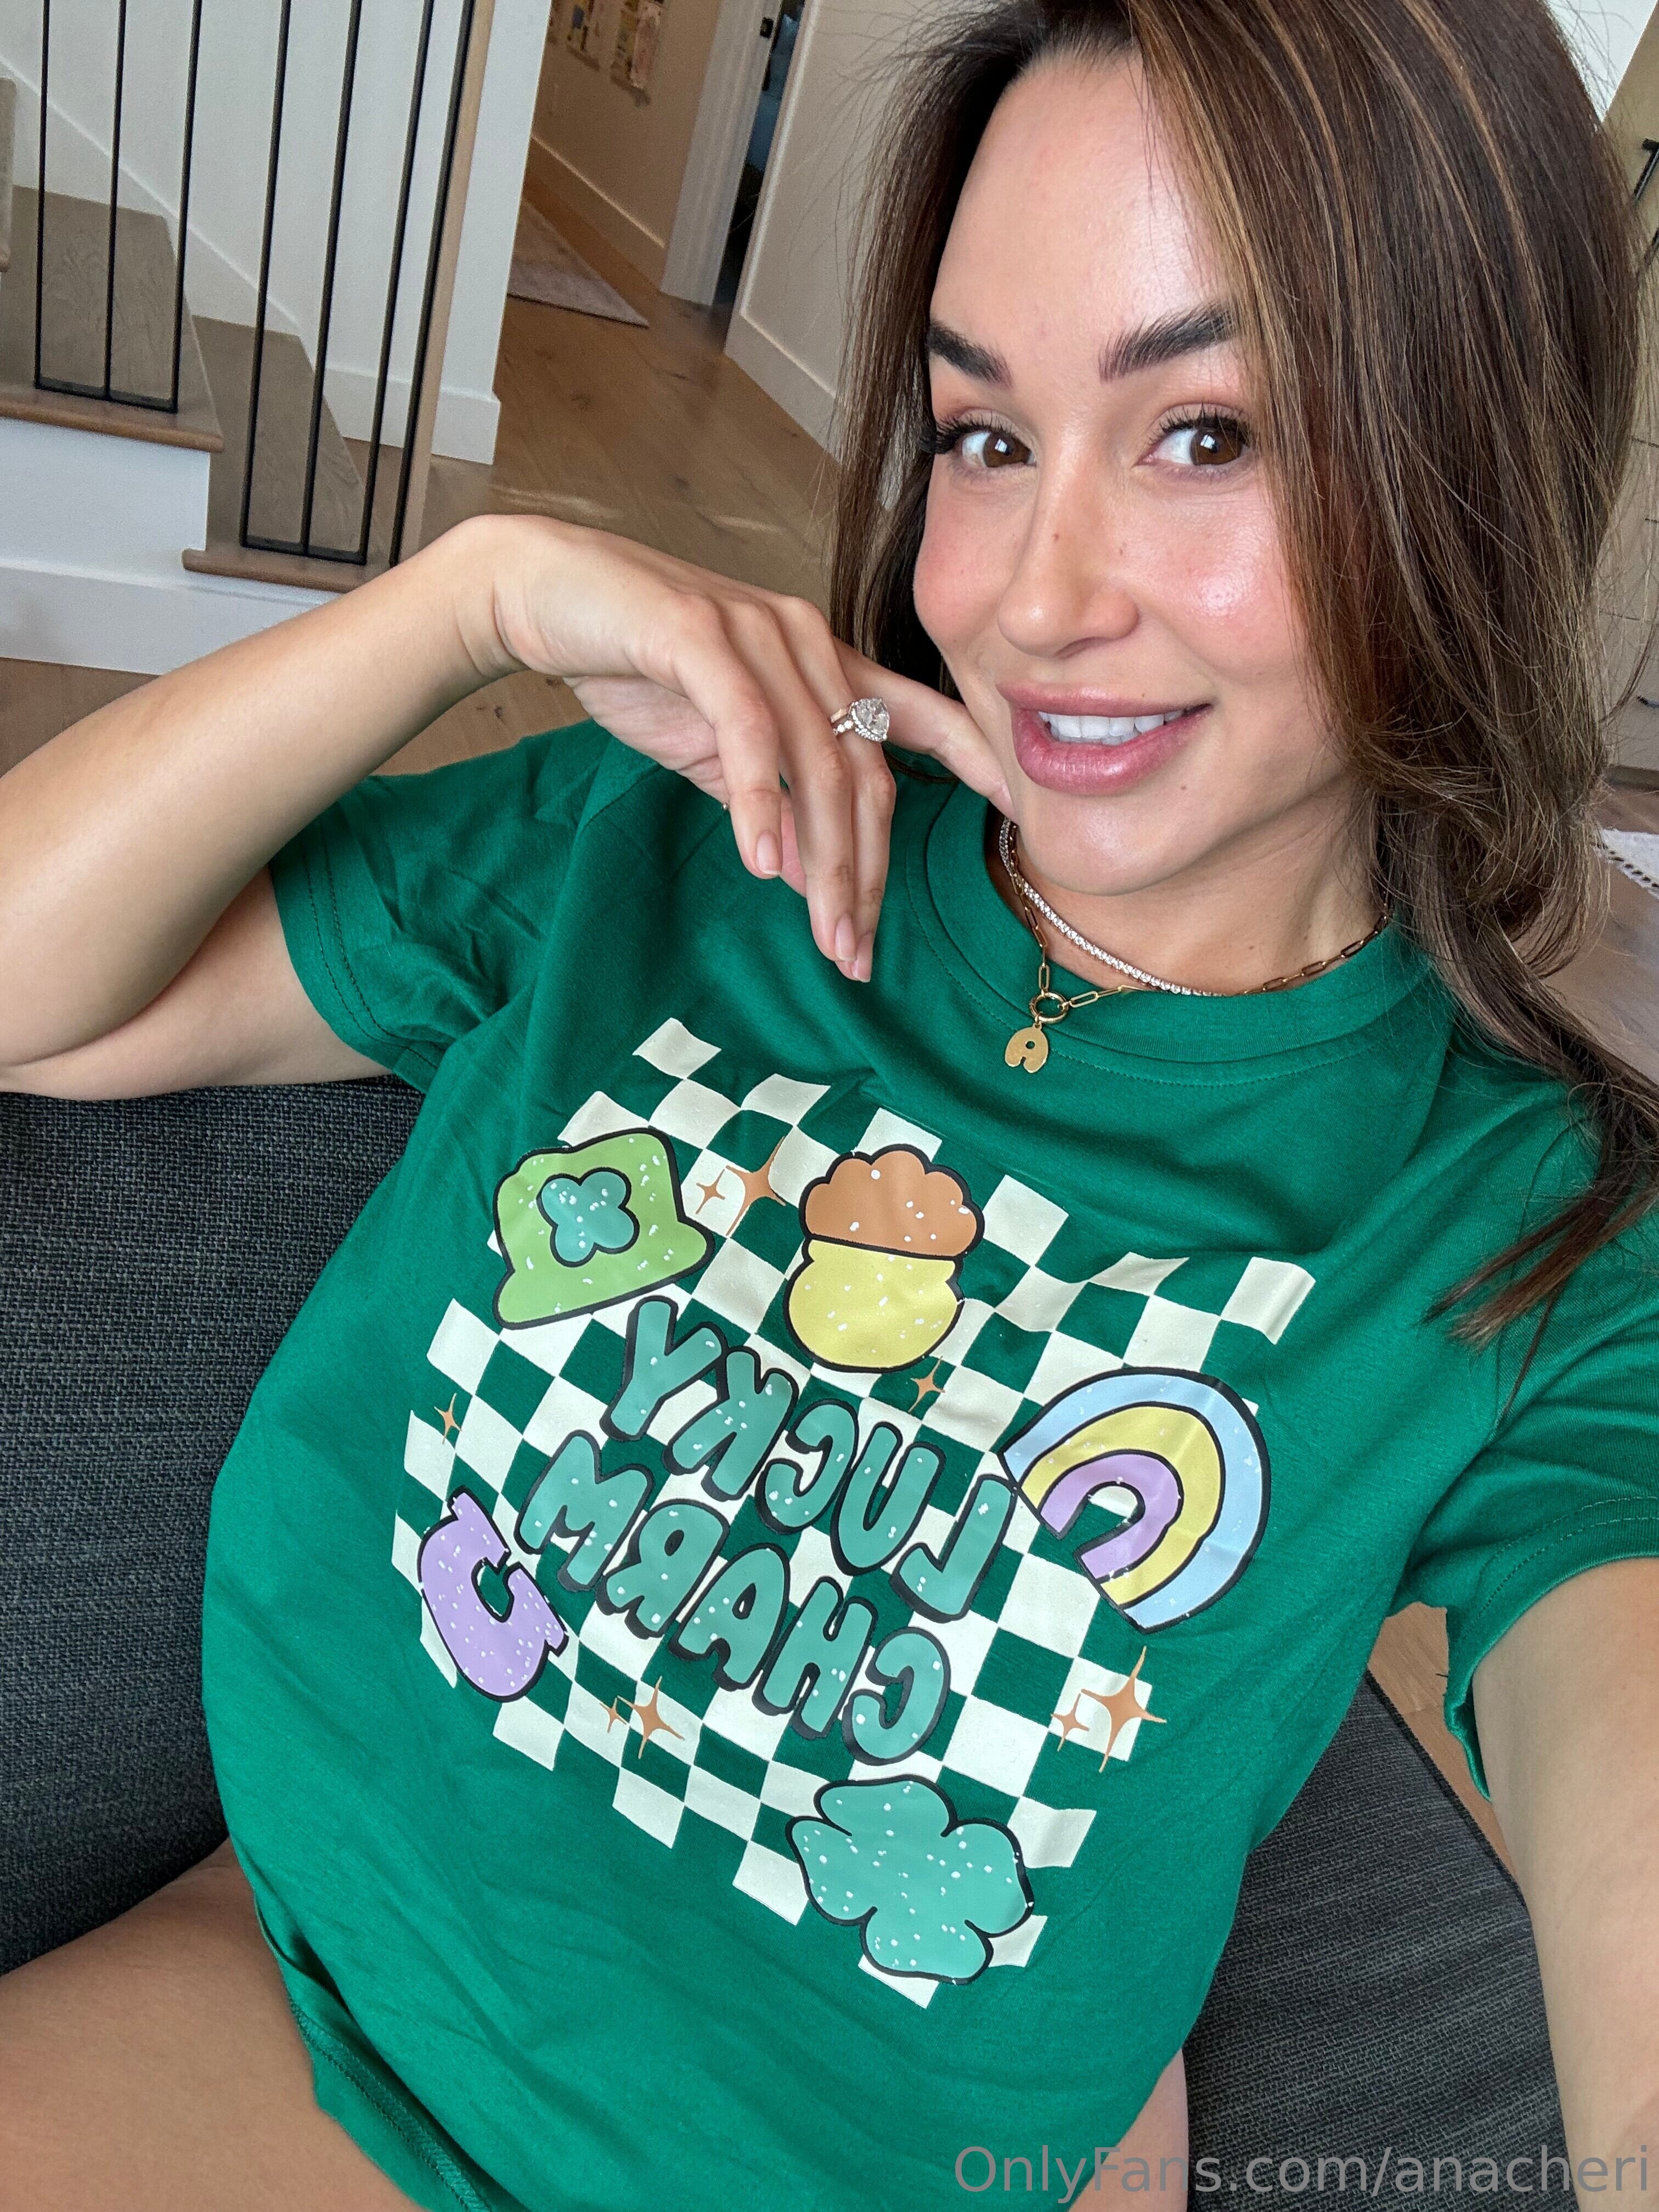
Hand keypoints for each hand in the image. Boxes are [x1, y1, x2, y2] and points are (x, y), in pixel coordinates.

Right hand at [488, 520, 1010, 980]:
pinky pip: (748, 732)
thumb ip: (769, 794)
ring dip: (822, 860)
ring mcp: (757, 632)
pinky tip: (762, 862)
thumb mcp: (715, 744)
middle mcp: (806, 640)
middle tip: (856, 951)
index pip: (915, 716)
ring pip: (816, 762)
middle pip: (864, 772)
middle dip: (865, 872)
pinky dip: (760, 802)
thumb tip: (802, 867)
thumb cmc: (636, 665)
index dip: (973, 758)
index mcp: (821, 660)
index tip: (1016, 811)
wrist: (546, 593)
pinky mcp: (697, 635)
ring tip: (823, 932)